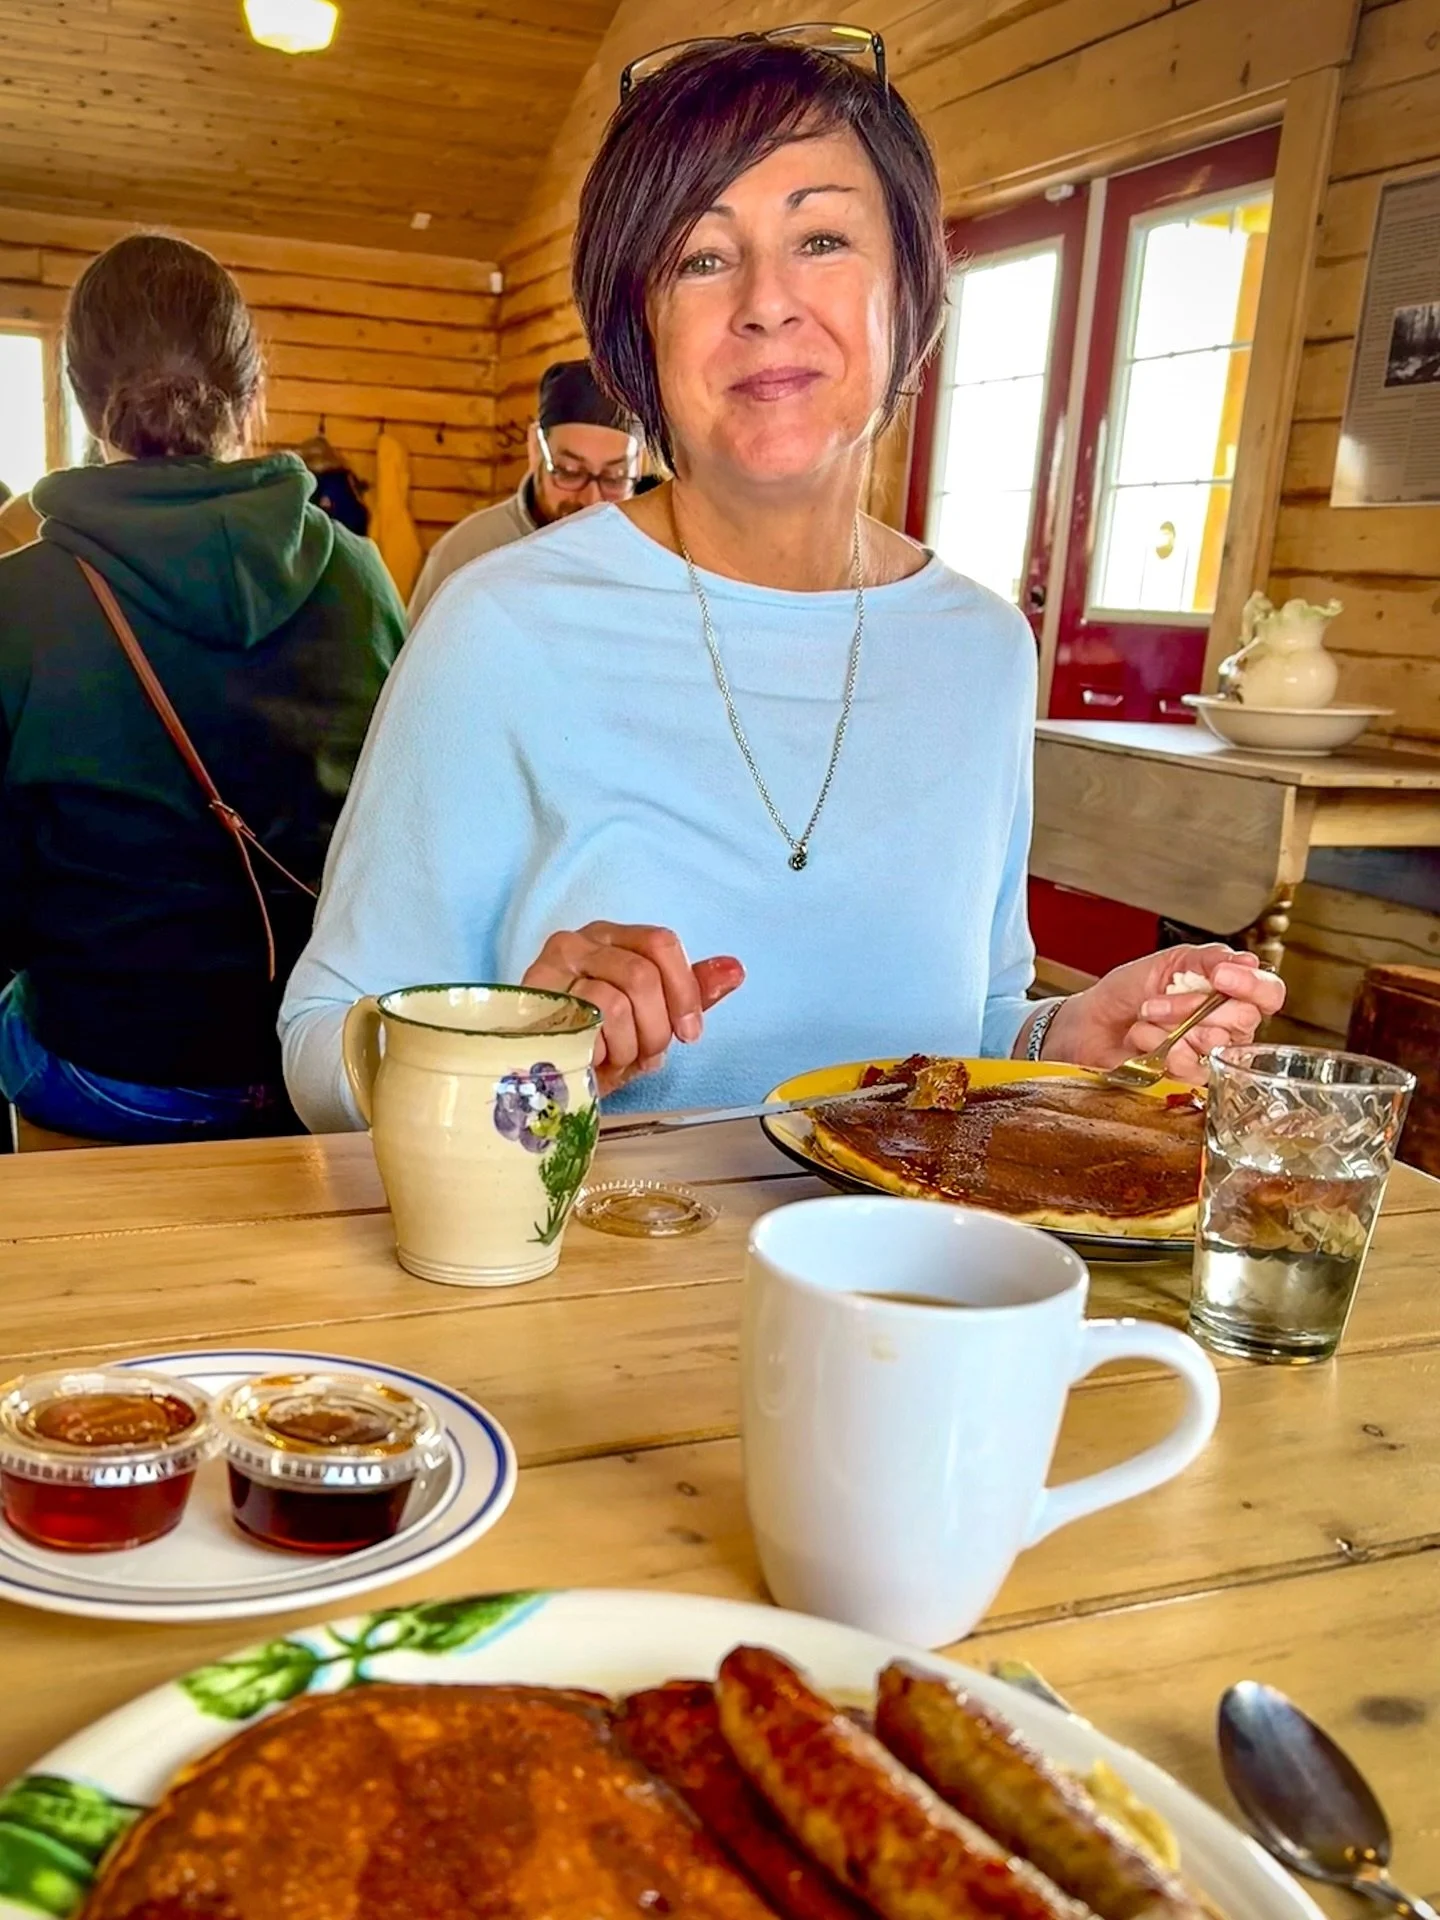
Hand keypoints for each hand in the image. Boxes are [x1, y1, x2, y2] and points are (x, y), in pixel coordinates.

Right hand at [522, 921, 744, 1096]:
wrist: (541, 1074)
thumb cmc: (598, 1041)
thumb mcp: (651, 1017)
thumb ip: (689, 992)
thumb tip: (735, 969)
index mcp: (612, 936)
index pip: (661, 943)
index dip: (684, 991)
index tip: (690, 1032)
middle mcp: (578, 942)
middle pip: (642, 975)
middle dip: (656, 1027)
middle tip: (648, 1054)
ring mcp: (550, 968)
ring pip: (614, 1003)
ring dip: (627, 1046)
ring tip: (617, 1058)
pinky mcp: (533, 1001)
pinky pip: (584, 1025)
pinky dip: (600, 1052)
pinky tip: (593, 1059)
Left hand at [1042, 943, 1285, 1085]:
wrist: (1090, 1022)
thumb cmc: (1128, 992)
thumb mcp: (1168, 962)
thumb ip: (1209, 960)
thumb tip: (1247, 963)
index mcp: (1229, 993)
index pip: (1268, 993)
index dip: (1251, 986)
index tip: (1220, 976)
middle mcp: (1227, 1026)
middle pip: (1243, 1020)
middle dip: (1193, 1006)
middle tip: (1157, 1002)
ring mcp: (1209, 1055)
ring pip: (1215, 1043)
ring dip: (1171, 1026)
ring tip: (1144, 1018)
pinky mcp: (1189, 1080)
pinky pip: (1193, 1068)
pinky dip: (1163, 1050)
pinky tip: (1144, 1042)